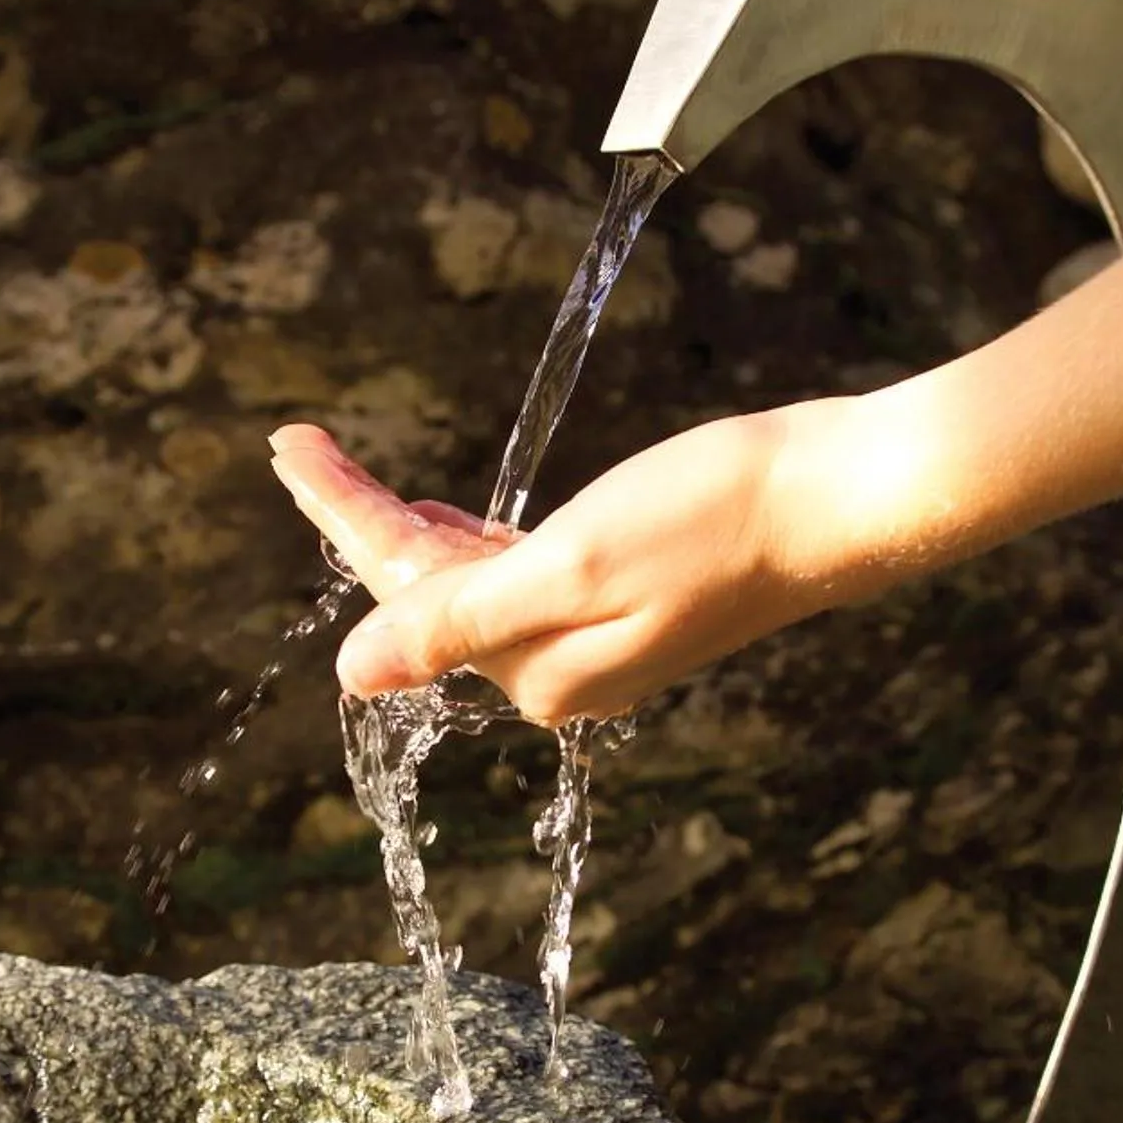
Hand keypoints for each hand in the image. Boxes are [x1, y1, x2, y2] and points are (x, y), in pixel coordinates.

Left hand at [269, 403, 883, 724]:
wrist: (834, 499)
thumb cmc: (713, 519)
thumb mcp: (570, 567)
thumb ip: (457, 620)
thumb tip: (352, 678)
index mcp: (534, 671)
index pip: (405, 593)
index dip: (341, 514)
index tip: (287, 446)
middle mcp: (555, 671)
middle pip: (428, 591)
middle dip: (360, 518)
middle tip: (297, 444)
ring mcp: (593, 640)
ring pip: (469, 581)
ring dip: (407, 526)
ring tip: (341, 470)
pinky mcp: (626, 601)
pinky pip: (518, 577)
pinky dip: (470, 540)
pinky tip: (445, 518)